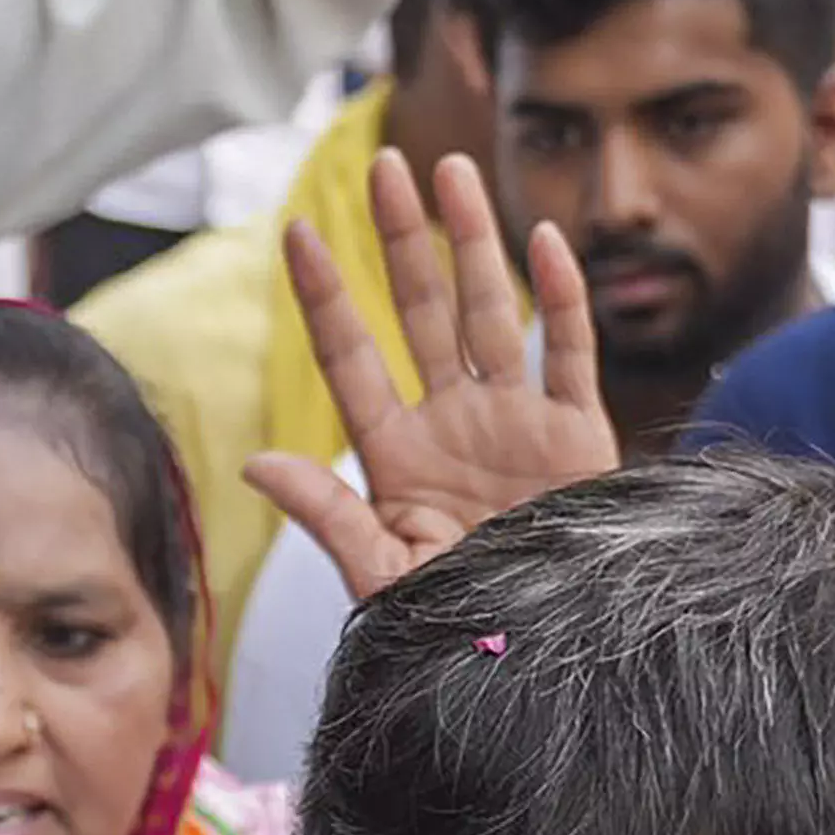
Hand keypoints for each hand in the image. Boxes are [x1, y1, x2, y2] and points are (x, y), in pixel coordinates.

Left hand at [245, 150, 614, 607]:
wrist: (548, 667)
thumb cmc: (458, 635)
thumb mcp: (382, 580)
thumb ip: (327, 515)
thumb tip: (255, 463)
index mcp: (398, 460)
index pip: (352, 359)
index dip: (325, 296)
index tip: (296, 231)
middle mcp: (454, 428)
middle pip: (421, 314)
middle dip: (401, 241)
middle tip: (384, 167)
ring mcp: (517, 426)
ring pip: (490, 314)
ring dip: (471, 244)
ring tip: (450, 171)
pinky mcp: (579, 441)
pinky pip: (569, 356)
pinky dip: (560, 300)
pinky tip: (540, 241)